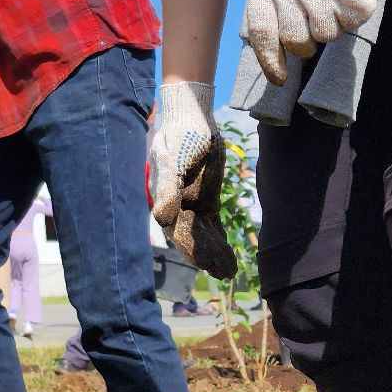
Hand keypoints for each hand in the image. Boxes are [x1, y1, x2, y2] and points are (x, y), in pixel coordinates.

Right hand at [149, 82, 237, 277]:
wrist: (192, 117)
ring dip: (214, 252)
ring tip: (231, 271)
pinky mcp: (205, 198)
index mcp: (165, 199)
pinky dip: (218, 239)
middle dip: (206, 256)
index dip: (191, 249)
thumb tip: (161, 218)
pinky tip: (229, 254)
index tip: (207, 265)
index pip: (178, 231)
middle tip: (226, 274)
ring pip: (203, 234)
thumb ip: (167, 188)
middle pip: (191, 237)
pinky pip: (212, 224)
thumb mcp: (172, 158)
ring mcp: (191, 203)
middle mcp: (176, 205)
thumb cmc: (180, 135)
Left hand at [244, 0, 391, 84]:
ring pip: (326, 34)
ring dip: (330, 24)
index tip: (280, 80)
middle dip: (305, 43)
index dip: (271, 62)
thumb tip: (275, 63)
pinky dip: (351, 12)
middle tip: (312, 21)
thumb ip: (272, 10)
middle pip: (297, 40)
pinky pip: (351, 20)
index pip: (264, 33)